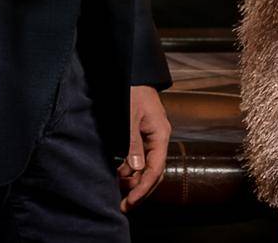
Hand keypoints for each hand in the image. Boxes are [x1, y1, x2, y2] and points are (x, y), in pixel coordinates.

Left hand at [117, 85, 169, 211]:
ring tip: (117, 190)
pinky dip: (130, 169)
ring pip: (146, 167)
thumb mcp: (129, 115)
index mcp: (160, 134)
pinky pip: (139, 158)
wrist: (130, 70)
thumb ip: (132, 141)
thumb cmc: (131, 88)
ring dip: (133, 180)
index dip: (143, 188)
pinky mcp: (142, 135)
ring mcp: (151, 137)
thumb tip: (135, 168)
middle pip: (153, 173)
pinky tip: (119, 174)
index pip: (155, 169)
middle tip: (123, 205)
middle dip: (139, 190)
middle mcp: (158, 138)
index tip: (129, 201)